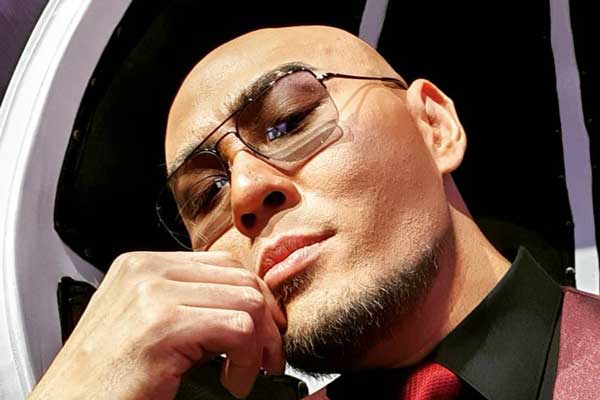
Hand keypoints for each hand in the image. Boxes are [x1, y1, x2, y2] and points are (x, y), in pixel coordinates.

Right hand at [28, 251, 285, 398]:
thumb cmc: (104, 380)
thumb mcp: (143, 323)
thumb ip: (184, 302)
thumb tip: (244, 304)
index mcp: (142, 265)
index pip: (225, 265)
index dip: (255, 299)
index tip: (265, 331)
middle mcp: (147, 271)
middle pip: (242, 280)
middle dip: (267, 322)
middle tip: (266, 358)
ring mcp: (153, 295)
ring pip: (248, 302)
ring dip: (259, 345)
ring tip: (243, 374)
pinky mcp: (162, 327)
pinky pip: (239, 329)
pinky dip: (248, 361)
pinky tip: (232, 383)